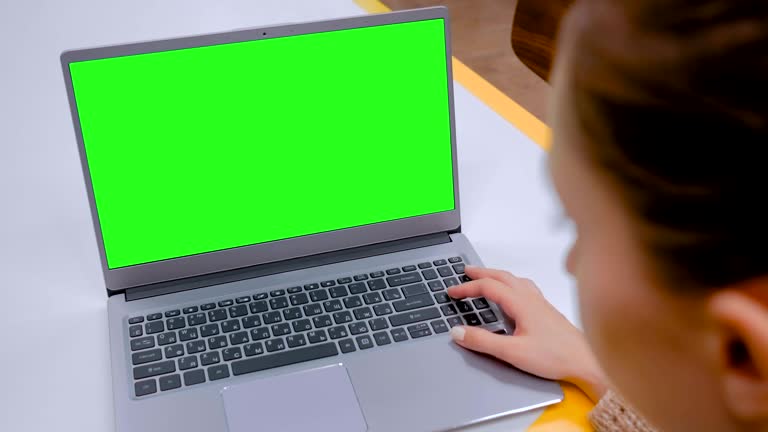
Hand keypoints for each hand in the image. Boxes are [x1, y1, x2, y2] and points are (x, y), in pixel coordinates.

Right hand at [447, 266, 607, 402]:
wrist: (587, 363)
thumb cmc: (556, 357)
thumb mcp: (513, 352)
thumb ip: (483, 341)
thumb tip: (458, 332)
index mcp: (521, 303)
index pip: (488, 287)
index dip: (467, 288)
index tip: (452, 292)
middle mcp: (532, 299)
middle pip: (502, 277)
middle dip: (481, 273)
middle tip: (465, 272)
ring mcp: (541, 304)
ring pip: (515, 280)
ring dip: (497, 276)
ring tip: (487, 278)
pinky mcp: (548, 312)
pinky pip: (526, 288)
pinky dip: (512, 284)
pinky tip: (514, 295)